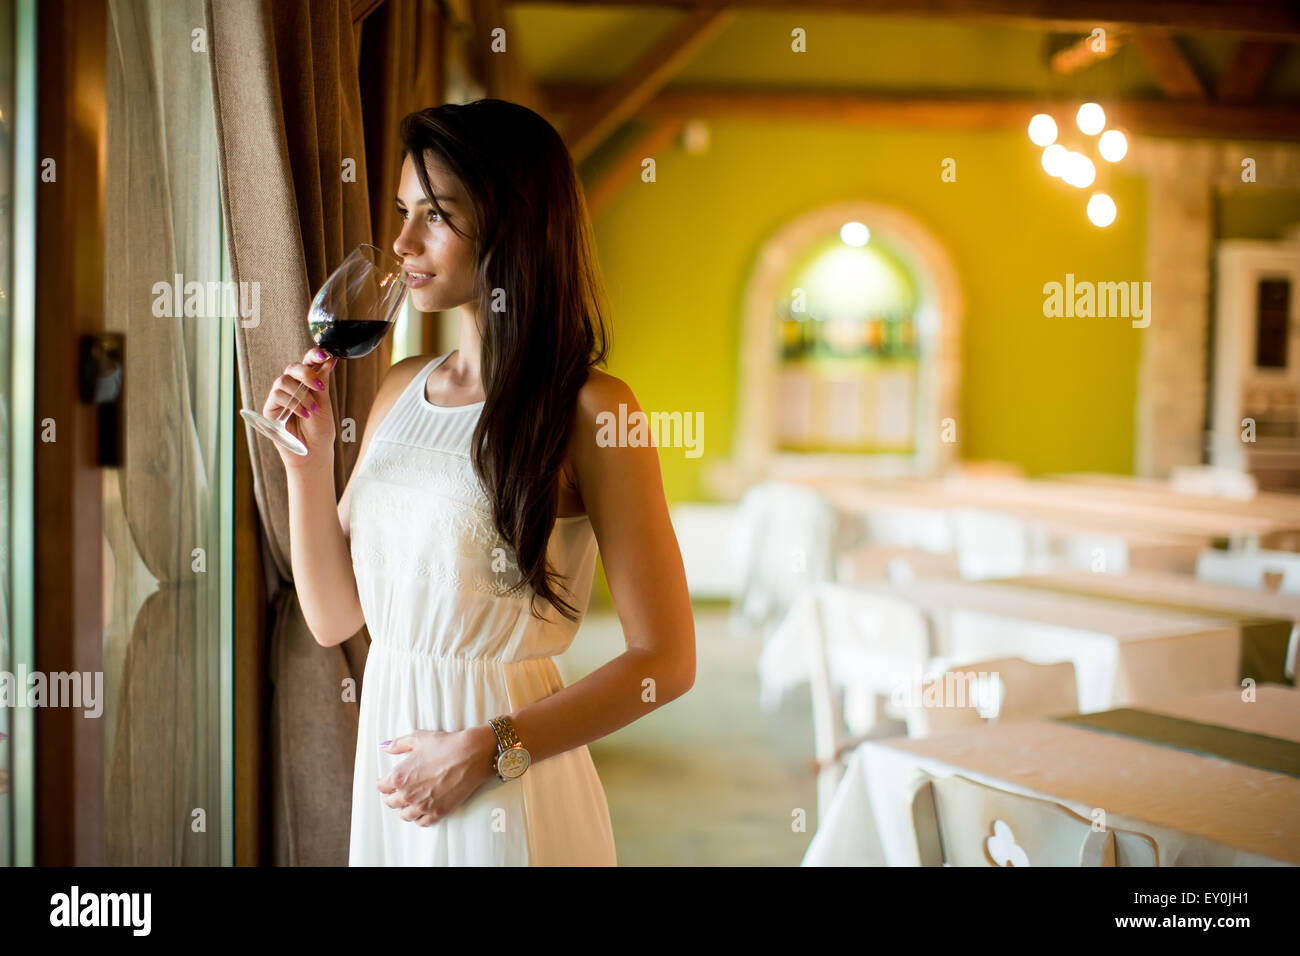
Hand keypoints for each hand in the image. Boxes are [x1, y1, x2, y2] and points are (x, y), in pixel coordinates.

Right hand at [259, 346, 337, 468]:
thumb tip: (328, 360)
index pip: (308, 362)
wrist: (314, 452)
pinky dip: (293, 403)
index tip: (326, 356)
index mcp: (307, 383)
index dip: (314, 355)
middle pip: (293, 367)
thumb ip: (322, 381)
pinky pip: (277, 395)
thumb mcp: (324, 403)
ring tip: (312, 410)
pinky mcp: (271, 408)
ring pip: (284, 380)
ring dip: (301, 394)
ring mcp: (280, 396)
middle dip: (307, 373)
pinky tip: (304, 415)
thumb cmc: (320, 430)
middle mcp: (292, 387)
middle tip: (319, 387)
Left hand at [376, 726, 497, 826]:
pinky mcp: (438, 813)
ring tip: (408, 803)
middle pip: (391, 803)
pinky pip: (422, 822)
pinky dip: (419, 817)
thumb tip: (386, 747)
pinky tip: (422, 810)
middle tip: (397, 792)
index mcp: (399, 776)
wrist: (471, 755)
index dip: (384, 783)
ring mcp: (423, 806)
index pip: (382, 787)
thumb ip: (398, 744)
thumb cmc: (446, 745)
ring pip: (405, 815)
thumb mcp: (419, 738)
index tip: (387, 782)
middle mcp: (408, 794)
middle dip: (392, 796)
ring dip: (404, 809)